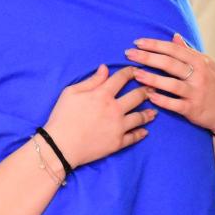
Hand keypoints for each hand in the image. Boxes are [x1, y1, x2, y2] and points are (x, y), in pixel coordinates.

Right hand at [41, 65, 156, 169]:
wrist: (60, 146)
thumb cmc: (62, 117)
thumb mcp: (71, 92)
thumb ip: (91, 80)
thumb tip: (105, 68)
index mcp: (103, 94)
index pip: (122, 78)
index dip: (131, 71)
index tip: (137, 70)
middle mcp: (115, 109)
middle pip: (137, 96)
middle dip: (146, 89)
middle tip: (152, 88)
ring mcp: (118, 127)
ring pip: (140, 116)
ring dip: (149, 112)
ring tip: (154, 110)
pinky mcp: (118, 143)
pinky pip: (134, 136)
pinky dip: (141, 133)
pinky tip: (146, 131)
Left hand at [125, 34, 214, 136]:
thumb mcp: (207, 64)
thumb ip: (189, 51)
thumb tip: (174, 36)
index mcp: (200, 61)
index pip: (174, 49)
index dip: (155, 45)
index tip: (138, 42)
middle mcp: (199, 75)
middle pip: (169, 63)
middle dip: (147, 57)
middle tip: (129, 54)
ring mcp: (196, 92)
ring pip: (171, 84)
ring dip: (151, 78)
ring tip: (135, 74)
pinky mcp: (193, 109)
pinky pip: (174, 104)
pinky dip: (161, 99)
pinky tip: (148, 95)